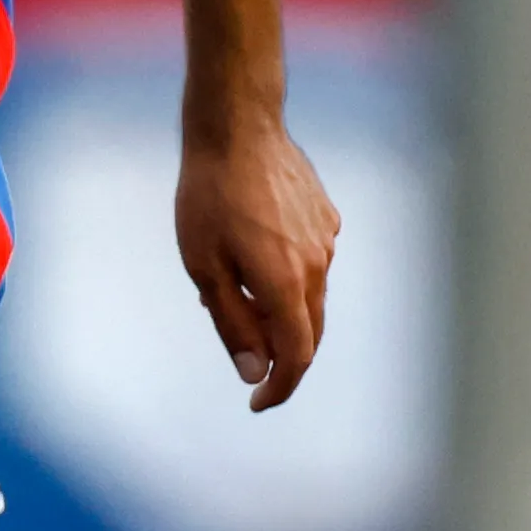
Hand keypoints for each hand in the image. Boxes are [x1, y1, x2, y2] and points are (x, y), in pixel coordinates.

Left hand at [174, 112, 339, 412]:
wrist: (237, 127)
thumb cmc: (209, 197)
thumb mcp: (205, 268)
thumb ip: (233, 324)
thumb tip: (255, 372)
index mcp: (286, 283)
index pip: (296, 357)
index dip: (280, 387)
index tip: (257, 403)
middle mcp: (316, 266)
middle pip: (309, 332)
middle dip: (283, 358)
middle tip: (251, 365)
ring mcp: (326, 239)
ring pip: (310, 297)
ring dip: (281, 312)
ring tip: (236, 294)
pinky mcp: (326, 217)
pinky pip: (312, 263)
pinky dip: (289, 278)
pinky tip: (255, 256)